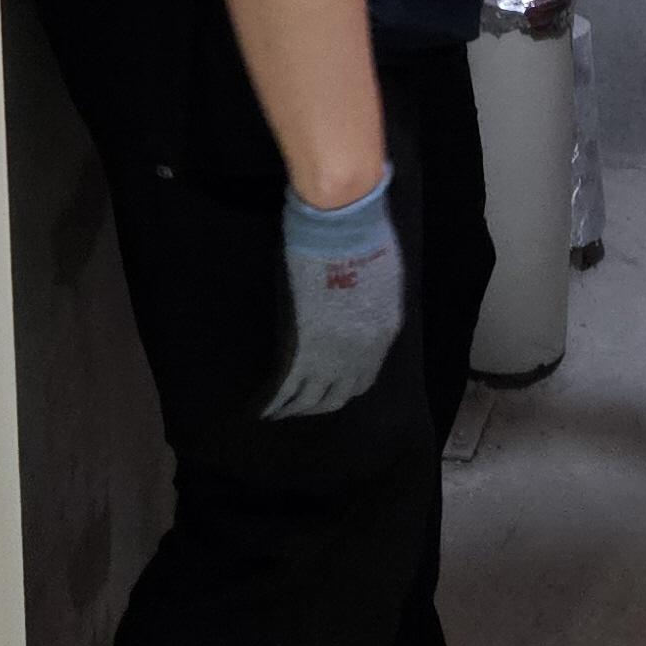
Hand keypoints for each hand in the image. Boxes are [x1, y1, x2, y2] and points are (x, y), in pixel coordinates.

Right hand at [261, 169, 403, 420]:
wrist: (343, 231)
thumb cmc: (364, 237)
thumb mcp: (380, 275)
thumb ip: (369, 296)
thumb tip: (355, 301)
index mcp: (381, 332)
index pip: (363, 374)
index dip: (345, 384)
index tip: (330, 386)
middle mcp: (362, 354)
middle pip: (339, 393)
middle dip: (319, 404)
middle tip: (299, 408)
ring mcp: (333, 356)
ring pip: (312, 397)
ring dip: (294, 409)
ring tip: (276, 414)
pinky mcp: (304, 350)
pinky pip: (288, 386)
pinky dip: (276, 402)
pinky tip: (263, 408)